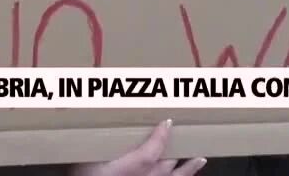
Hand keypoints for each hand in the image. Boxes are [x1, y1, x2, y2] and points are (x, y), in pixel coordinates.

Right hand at [68, 120, 206, 175]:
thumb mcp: (87, 162)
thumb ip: (95, 142)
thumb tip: (94, 119)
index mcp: (136, 165)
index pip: (155, 146)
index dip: (162, 133)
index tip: (168, 121)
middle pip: (169, 161)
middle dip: (177, 148)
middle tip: (188, 135)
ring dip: (189, 168)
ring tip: (201, 159)